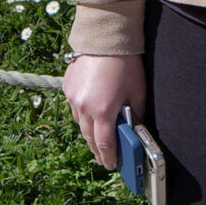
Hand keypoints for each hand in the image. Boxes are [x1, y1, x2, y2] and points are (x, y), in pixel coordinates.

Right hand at [62, 54, 145, 168]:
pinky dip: (83, 114)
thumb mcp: (138, 92)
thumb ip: (136, 114)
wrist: (105, 39)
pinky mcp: (67, 87)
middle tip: (104, 159)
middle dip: (97, 150)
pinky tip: (91, 115)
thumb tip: (134, 128)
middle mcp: (84, 107)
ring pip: (79, 123)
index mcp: (103, 111)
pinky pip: (74, 107)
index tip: (112, 165)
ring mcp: (72, 97)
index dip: (109, 157)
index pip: (105, 143)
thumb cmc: (126, 65)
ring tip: (98, 139)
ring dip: (89, 132)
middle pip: (89, 137)